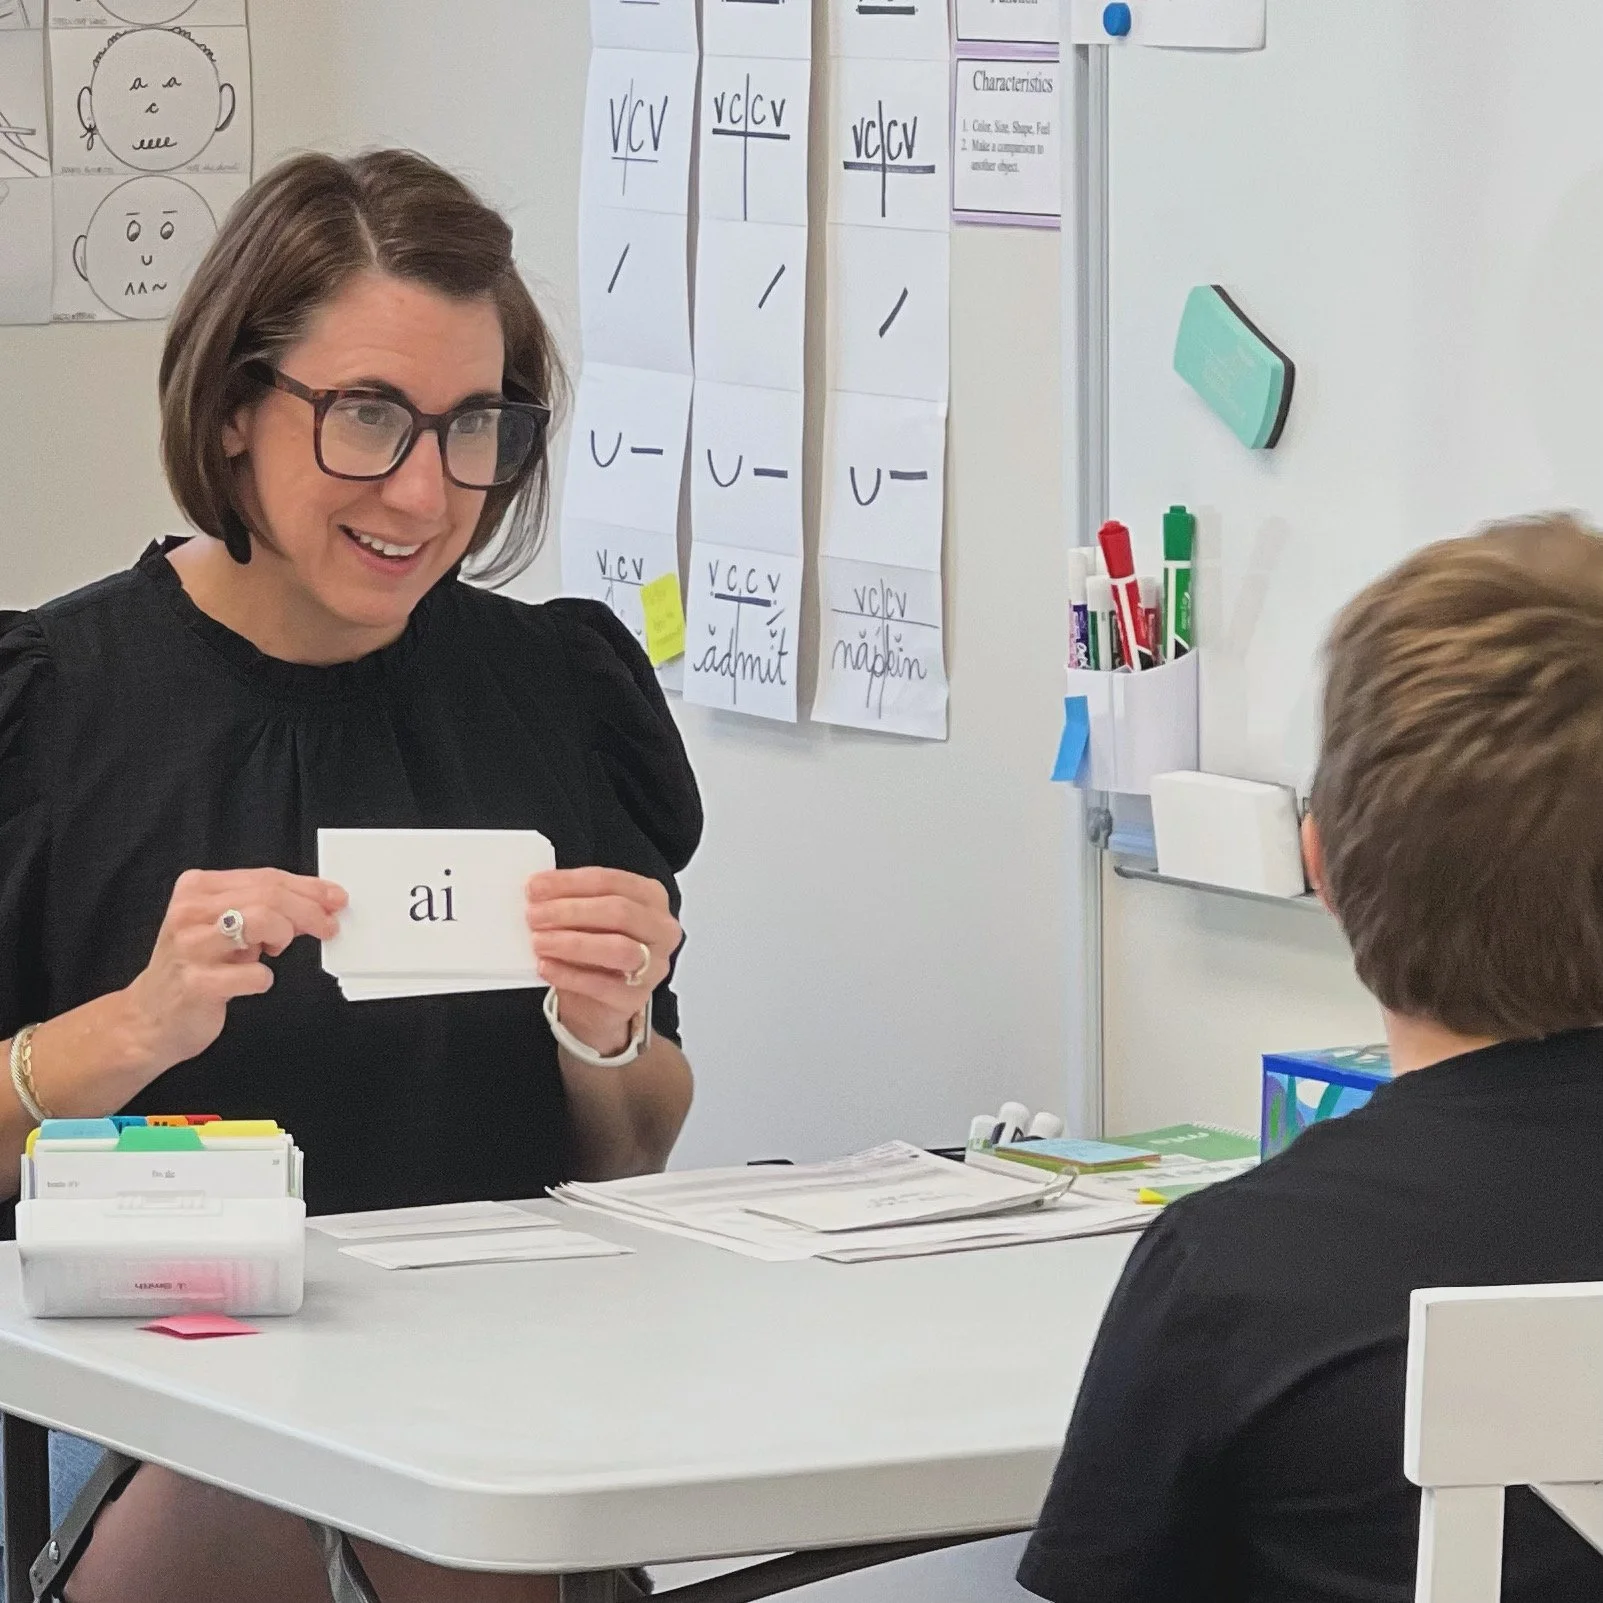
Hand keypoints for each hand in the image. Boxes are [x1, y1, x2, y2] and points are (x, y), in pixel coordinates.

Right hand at [123, 868, 346, 1077]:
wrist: (149, 1019)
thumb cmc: (195, 968)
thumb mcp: (224, 927)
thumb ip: (263, 909)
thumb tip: (318, 903)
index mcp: (196, 889)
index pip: (265, 878)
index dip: (308, 888)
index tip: (335, 898)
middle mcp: (189, 912)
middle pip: (269, 896)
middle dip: (309, 911)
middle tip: (328, 927)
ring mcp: (190, 947)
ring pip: (262, 920)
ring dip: (284, 935)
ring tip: (277, 950)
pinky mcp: (197, 984)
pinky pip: (253, 974)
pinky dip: (263, 978)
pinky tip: (252, 981)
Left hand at [527, 867, 679, 1056]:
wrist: (599, 1001)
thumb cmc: (594, 950)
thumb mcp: (588, 918)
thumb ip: (571, 902)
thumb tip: (537, 893)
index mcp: (650, 897)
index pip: (612, 881)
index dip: (570, 882)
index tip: (535, 887)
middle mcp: (660, 929)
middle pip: (619, 912)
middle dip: (570, 911)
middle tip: (533, 915)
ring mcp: (653, 965)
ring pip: (617, 949)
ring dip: (572, 943)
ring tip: (538, 942)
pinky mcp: (635, 998)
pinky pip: (602, 986)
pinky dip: (570, 975)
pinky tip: (546, 967)